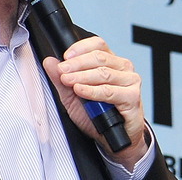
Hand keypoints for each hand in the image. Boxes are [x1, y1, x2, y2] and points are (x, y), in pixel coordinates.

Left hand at [43, 36, 147, 169]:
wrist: (112, 138)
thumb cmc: (98, 115)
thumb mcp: (73, 96)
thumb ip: (61, 79)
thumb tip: (50, 62)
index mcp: (111, 61)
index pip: (98, 44)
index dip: (81, 47)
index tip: (65, 56)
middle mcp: (122, 68)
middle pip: (99, 57)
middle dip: (77, 64)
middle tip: (62, 70)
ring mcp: (129, 81)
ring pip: (103, 73)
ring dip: (82, 76)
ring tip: (68, 80)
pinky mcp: (132, 96)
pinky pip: (109, 91)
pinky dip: (92, 91)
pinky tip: (81, 90)